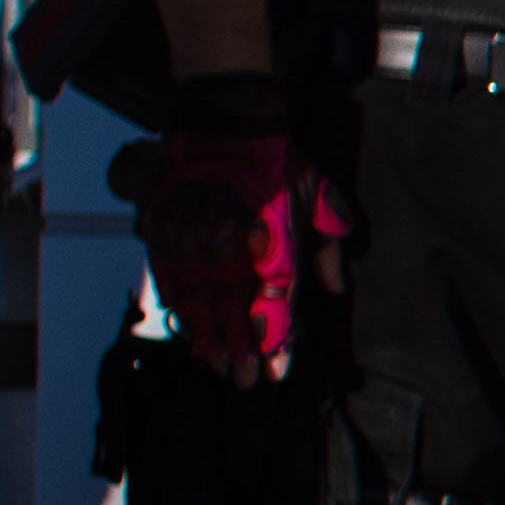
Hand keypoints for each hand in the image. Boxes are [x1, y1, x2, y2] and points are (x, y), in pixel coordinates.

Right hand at [129, 84, 337, 389]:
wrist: (225, 121)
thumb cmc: (278, 161)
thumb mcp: (317, 195)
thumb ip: (327, 244)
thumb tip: (336, 288)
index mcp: (275, 247)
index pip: (275, 308)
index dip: (274, 344)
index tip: (276, 371)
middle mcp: (235, 252)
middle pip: (236, 316)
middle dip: (241, 353)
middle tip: (243, 383)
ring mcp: (197, 243)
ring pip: (201, 305)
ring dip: (208, 340)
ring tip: (215, 366)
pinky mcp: (168, 233)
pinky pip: (170, 281)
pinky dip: (178, 309)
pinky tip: (186, 331)